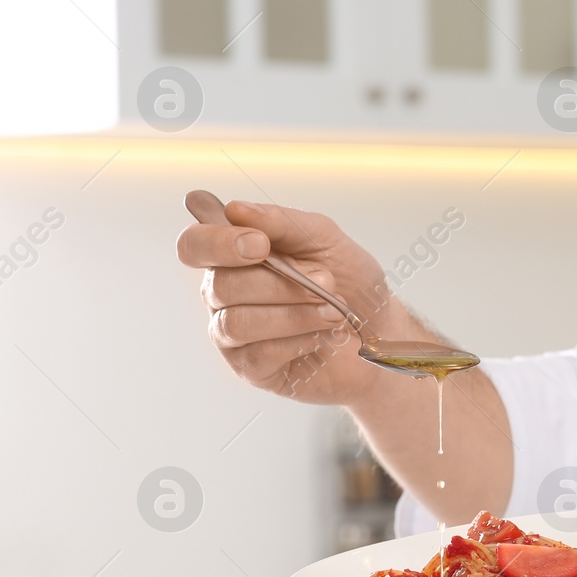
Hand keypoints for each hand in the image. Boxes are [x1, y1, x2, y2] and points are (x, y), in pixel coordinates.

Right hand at [176, 199, 400, 404]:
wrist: (382, 331)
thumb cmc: (350, 282)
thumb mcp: (326, 240)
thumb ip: (283, 222)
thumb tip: (236, 209)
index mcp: (233, 256)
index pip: (194, 245)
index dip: (217, 243)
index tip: (260, 244)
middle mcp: (223, 294)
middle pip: (220, 285)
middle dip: (280, 283)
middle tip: (326, 283)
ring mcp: (233, 334)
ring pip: (238, 322)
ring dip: (292, 314)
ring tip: (332, 312)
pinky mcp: (251, 368)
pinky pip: (258, 354)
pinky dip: (296, 341)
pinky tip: (319, 337)